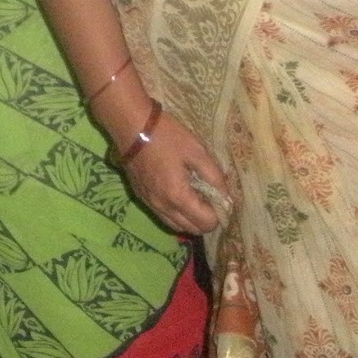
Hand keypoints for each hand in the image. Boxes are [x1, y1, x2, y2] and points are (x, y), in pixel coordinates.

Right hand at [115, 113, 232, 235]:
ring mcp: (150, 204)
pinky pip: (163, 216)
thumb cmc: (167, 137)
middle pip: (193, 230)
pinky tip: (179, 195)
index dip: (219, 214)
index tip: (221, 198)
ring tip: (196, 198)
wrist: (132, 127)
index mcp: (178, 196)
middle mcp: (163, 207)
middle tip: (210, 198)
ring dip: (190, 219)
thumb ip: (214, 176)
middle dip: (206, 219)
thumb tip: (226, 195)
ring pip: (177, 226)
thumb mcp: (197, 152)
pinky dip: (176, 214)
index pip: (206, 223)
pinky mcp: (142, 198)